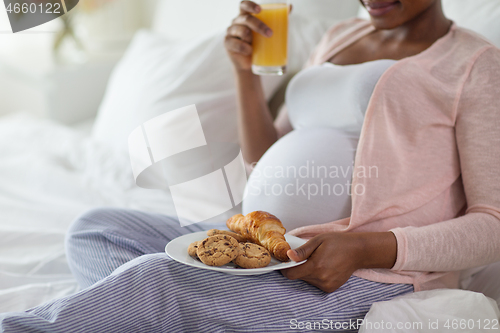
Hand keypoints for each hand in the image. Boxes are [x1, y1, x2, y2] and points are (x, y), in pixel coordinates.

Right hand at [225, 1, 272, 71]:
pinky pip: (235, 44)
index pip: (243, 5)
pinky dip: (244, 48)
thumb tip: (290, 6)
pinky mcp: (227, 44)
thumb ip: (276, 19)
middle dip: (259, 25)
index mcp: (244, 16)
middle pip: (246, 19)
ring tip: (256, 46)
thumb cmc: (258, 44)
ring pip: (241, 31)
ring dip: (251, 38)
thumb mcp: (266, 32)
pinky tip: (250, 51)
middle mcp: (236, 22)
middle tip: (270, 33)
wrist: (249, 63)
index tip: (260, 10)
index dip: (250, 5)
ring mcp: (230, 32)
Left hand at [281, 232, 397, 292]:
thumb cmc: (338, 242)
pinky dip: (316, 277)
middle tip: (307, 257)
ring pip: (307, 281)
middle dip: (299, 268)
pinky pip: (316, 284)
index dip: (285, 269)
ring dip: (308, 272)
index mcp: (316, 266)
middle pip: (299, 277)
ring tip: (318, 260)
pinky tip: (324, 267)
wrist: (358, 251)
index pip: (291, 274)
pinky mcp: (331, 288)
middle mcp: (321, 278)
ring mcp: (327, 285)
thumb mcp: (318, 241)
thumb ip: (302, 251)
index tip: (286, 262)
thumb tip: (288, 256)